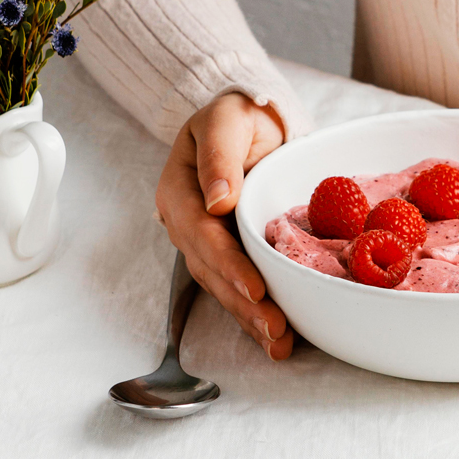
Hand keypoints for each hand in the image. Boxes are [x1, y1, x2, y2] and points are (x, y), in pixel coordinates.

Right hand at [155, 92, 293, 359]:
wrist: (247, 121)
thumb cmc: (238, 116)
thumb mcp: (227, 120)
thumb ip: (219, 155)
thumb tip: (217, 200)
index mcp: (180, 192)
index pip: (202, 234)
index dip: (228, 263)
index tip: (255, 287)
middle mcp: (188, 223)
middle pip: (212, 269)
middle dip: (243, 302)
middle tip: (275, 328)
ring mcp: (205, 242)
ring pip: (223, 286)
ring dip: (249, 317)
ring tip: (279, 342)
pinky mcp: (227, 252)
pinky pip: (236, 286)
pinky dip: (253, 313)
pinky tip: (274, 338)